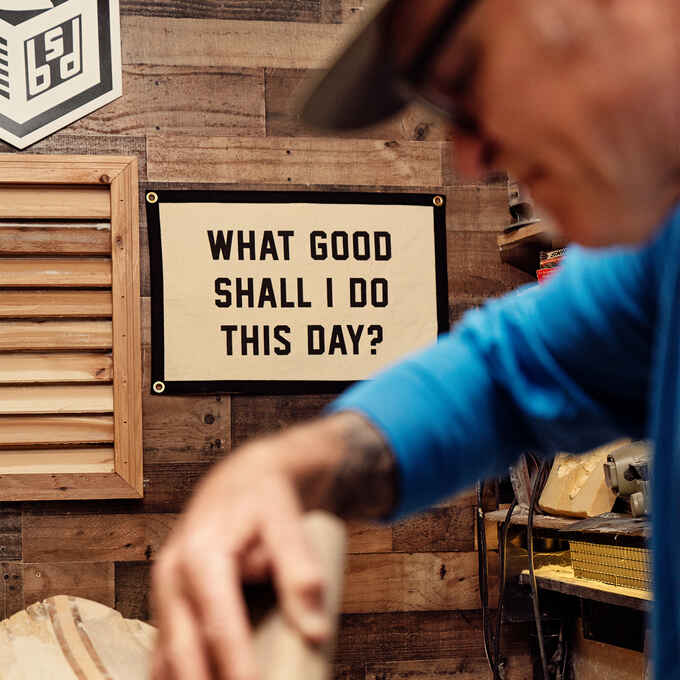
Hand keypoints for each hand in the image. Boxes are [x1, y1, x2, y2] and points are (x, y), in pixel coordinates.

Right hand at [150, 438, 330, 679]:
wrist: (241, 476)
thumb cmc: (265, 497)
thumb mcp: (286, 519)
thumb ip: (299, 570)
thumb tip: (315, 632)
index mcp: (200, 557)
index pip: (218, 626)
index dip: (237, 668)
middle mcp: (172, 577)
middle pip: (184, 651)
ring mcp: (165, 591)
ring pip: (167, 657)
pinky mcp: (169, 601)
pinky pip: (164, 651)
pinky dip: (175, 677)